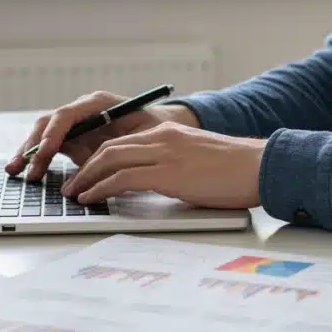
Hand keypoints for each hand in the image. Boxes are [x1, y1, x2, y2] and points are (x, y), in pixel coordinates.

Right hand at [5, 91, 198, 180]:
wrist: (161, 128)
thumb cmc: (155, 130)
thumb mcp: (144, 137)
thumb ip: (120, 149)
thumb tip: (100, 171)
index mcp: (99, 103)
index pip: (67, 115)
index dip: (53, 134)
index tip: (45, 153)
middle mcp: (83, 110)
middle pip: (49, 123)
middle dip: (33, 145)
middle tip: (23, 167)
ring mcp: (76, 124)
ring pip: (44, 134)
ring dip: (28, 152)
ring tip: (14, 171)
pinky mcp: (73, 138)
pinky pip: (50, 146)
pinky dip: (37, 159)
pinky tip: (26, 173)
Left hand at [61, 122, 264, 208]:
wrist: (259, 167)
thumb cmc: (236, 171)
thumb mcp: (198, 161)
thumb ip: (174, 166)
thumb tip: (157, 185)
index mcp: (169, 133)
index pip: (123, 142)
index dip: (99, 159)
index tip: (86, 174)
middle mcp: (162, 138)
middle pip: (110, 148)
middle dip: (86, 168)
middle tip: (72, 185)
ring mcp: (164, 153)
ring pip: (110, 160)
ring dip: (87, 179)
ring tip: (75, 195)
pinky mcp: (168, 173)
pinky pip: (122, 178)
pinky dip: (101, 188)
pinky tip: (92, 198)